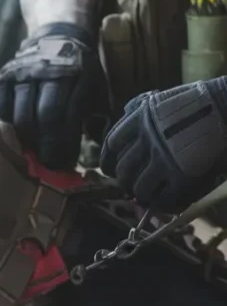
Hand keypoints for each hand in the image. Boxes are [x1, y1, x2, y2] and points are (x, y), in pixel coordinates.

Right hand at [0, 26, 106, 169]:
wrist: (58, 35)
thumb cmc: (81, 71)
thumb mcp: (97, 87)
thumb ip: (99, 115)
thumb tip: (99, 146)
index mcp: (72, 75)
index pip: (60, 116)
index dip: (60, 143)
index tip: (63, 163)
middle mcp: (44, 73)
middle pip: (37, 118)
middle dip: (42, 146)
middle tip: (46, 163)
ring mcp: (20, 73)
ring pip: (17, 115)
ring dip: (24, 140)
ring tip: (31, 153)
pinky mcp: (4, 76)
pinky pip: (0, 107)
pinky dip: (6, 126)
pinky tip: (15, 136)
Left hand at [100, 80, 226, 211]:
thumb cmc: (197, 105)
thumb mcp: (160, 100)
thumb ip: (139, 109)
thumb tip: (124, 114)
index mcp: (139, 120)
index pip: (111, 146)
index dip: (108, 161)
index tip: (111, 169)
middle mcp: (147, 141)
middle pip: (123, 171)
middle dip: (127, 181)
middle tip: (135, 185)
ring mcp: (164, 161)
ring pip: (139, 189)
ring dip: (143, 194)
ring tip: (151, 194)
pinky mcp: (182, 178)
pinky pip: (163, 200)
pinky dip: (163, 204)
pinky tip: (167, 202)